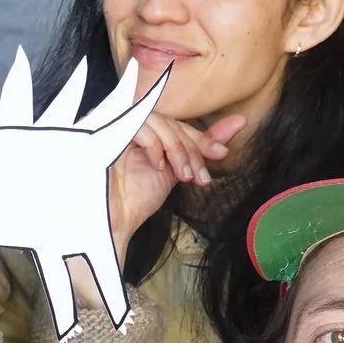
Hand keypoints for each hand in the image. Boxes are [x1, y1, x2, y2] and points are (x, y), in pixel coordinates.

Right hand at [104, 112, 246, 266]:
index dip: (198, 137)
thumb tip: (239, 122)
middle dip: (191, 146)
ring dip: (177, 148)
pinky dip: (156, 146)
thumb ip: (204, 145)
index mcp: (142, 130)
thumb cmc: (138, 198)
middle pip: (168, 120)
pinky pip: (139, 127)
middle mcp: (126, 123)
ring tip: (183, 175)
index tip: (220, 154)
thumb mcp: (179, 169)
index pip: (175, 122)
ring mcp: (114, 125)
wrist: (115, 222)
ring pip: (157, 121)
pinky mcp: (104, 132)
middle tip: (200, 175)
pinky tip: (158, 167)